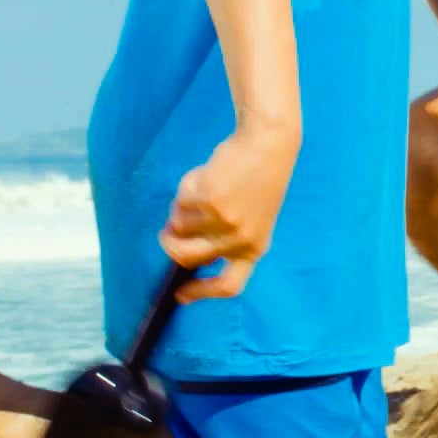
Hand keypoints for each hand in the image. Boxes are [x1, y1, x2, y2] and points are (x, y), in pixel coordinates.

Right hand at [160, 123, 299, 302]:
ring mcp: (224, 220)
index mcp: (254, 247)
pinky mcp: (209, 199)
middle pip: (186, 257)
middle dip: (170, 244)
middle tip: (168, 231)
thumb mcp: (254, 218)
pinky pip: (180, 202)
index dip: (201, 292)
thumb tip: (183, 255)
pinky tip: (208, 175)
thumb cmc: (258, 180)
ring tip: (206, 190)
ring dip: (182, 208)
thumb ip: (226, 239)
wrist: (269, 143)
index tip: (180, 294)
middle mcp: (239, 239)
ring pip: (178, 226)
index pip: (228, 285)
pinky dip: (186, 188)